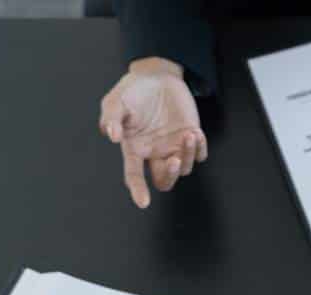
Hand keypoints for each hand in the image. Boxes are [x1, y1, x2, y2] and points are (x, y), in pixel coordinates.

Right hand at [99, 57, 206, 208]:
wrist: (157, 75)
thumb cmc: (133, 91)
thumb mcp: (116, 101)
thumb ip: (111, 118)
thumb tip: (112, 136)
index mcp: (134, 149)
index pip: (134, 175)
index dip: (138, 190)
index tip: (143, 202)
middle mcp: (154, 153)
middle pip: (164, 181)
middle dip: (171, 176)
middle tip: (174, 160)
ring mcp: (173, 147)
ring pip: (184, 168)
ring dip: (188, 155)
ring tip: (188, 134)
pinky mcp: (189, 138)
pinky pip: (200, 155)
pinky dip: (200, 149)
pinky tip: (195, 133)